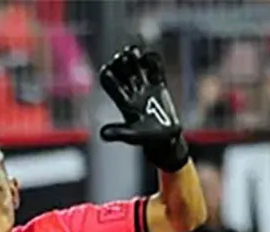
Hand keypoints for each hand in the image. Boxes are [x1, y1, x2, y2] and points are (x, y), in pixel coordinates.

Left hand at [98, 45, 188, 171]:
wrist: (167, 140)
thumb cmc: (148, 140)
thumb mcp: (133, 136)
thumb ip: (119, 133)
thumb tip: (102, 134)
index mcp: (123, 101)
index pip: (109, 82)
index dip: (108, 74)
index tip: (110, 69)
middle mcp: (132, 92)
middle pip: (122, 71)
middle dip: (121, 62)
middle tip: (124, 57)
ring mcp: (146, 88)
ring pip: (136, 67)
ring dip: (134, 57)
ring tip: (134, 52)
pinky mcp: (159, 86)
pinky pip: (155, 69)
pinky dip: (152, 60)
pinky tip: (150, 57)